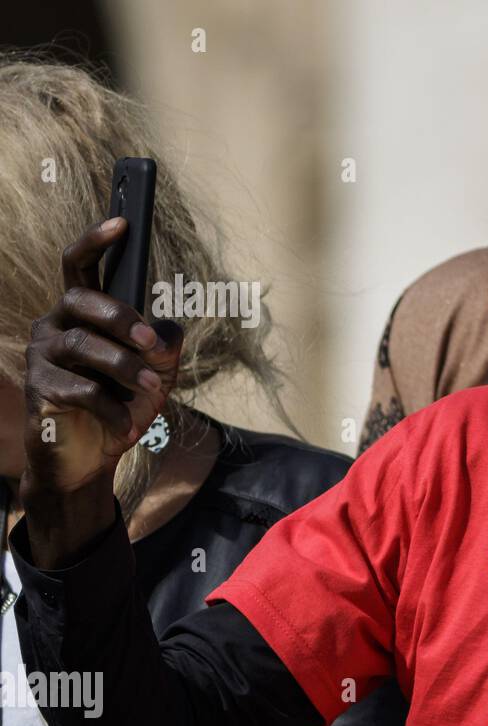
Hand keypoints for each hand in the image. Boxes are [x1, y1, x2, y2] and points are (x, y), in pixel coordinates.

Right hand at [20, 218, 183, 565]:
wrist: (96, 459)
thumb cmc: (124, 404)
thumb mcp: (157, 371)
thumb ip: (164, 343)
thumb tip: (164, 329)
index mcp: (83, 313)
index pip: (81, 266)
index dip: (98, 241)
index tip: (122, 222)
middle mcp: (56, 326)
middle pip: (82, 300)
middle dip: (121, 319)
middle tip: (152, 345)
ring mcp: (42, 358)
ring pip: (84, 346)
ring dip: (125, 368)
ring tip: (151, 389)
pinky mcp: (40, 392)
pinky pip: (80, 389)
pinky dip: (112, 408)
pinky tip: (126, 425)